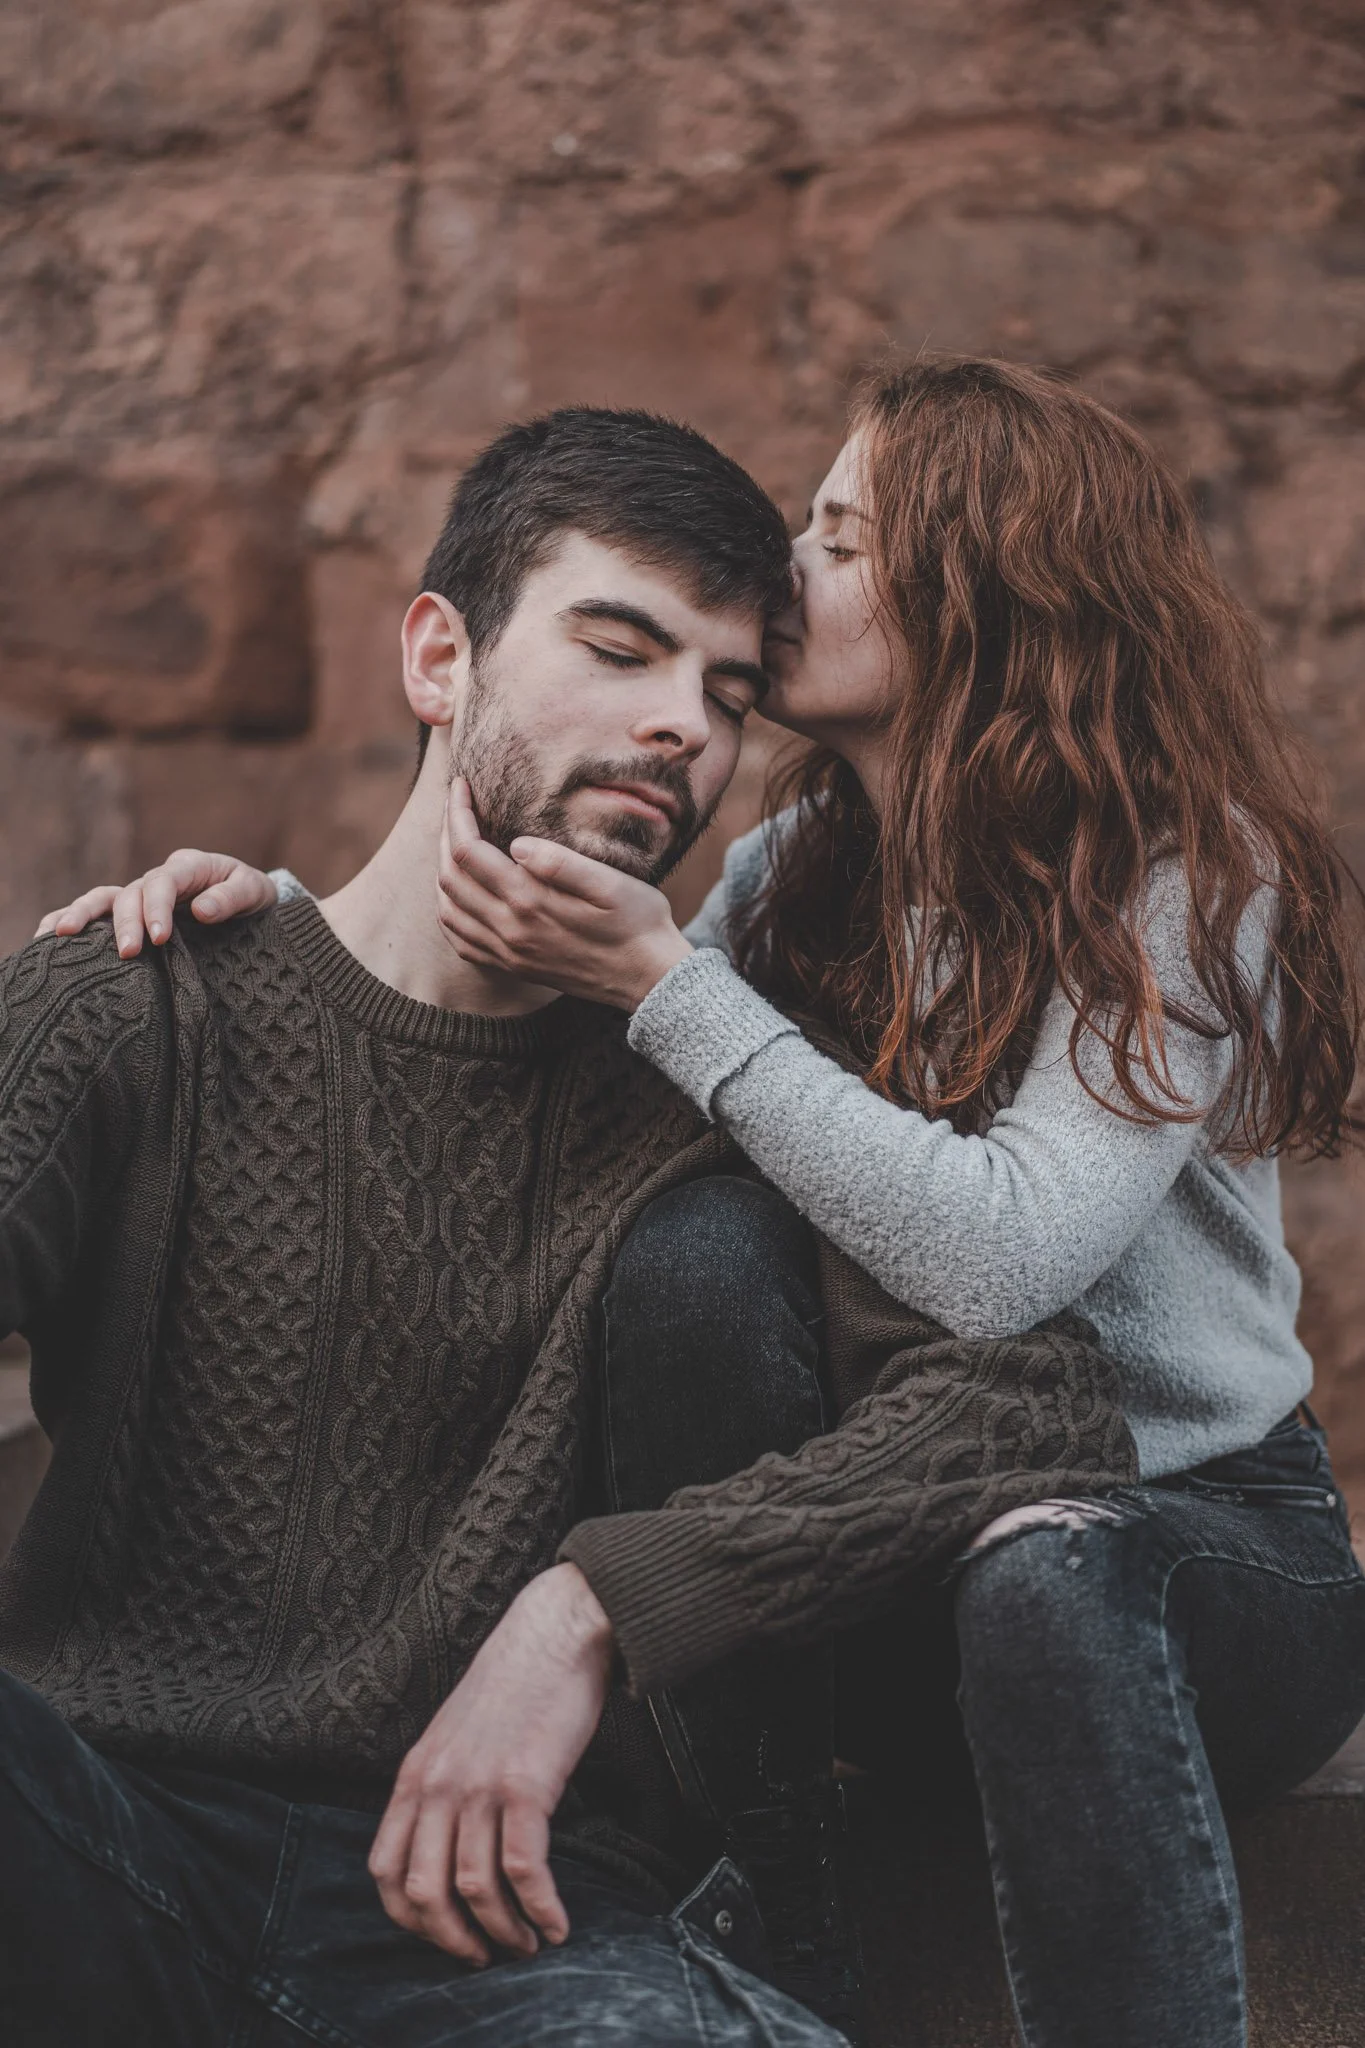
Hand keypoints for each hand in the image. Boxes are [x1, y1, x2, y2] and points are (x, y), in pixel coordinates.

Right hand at [35, 851, 278, 958]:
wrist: (252, 902)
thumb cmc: (254, 896)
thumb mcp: (254, 892)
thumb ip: (231, 898)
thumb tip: (199, 910)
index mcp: (189, 866)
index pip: (164, 881)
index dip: (157, 908)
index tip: (160, 939)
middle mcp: (160, 877)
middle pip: (131, 893)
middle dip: (126, 922)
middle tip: (128, 953)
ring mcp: (144, 894)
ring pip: (106, 898)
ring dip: (85, 916)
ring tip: (62, 936)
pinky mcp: (135, 913)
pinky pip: (99, 912)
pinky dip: (74, 919)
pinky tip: (48, 937)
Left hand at [368, 1563, 613, 1964]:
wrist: (555, 1631)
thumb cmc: (516, 1682)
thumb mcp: (455, 1734)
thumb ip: (444, 1784)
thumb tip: (452, 1845)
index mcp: (415, 1774)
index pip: (384, 1871)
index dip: (411, 1921)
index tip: (445, 1936)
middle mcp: (437, 1784)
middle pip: (423, 1893)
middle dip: (454, 1940)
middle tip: (487, 1955)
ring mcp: (478, 1785)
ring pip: (473, 1888)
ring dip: (504, 1932)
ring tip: (529, 1944)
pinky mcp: (525, 1784)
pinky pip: (524, 1870)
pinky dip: (541, 1909)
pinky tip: (558, 1922)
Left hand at [437, 779, 692, 1010]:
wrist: (649, 978)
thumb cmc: (638, 922)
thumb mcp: (612, 884)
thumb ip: (562, 864)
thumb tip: (517, 844)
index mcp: (530, 902)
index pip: (469, 852)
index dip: (458, 814)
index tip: (460, 785)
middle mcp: (510, 930)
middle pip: (450, 877)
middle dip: (447, 835)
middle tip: (457, 806)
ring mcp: (508, 953)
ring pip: (449, 910)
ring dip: (444, 872)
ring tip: (457, 842)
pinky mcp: (512, 967)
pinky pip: (461, 941)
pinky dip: (451, 911)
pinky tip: (462, 895)